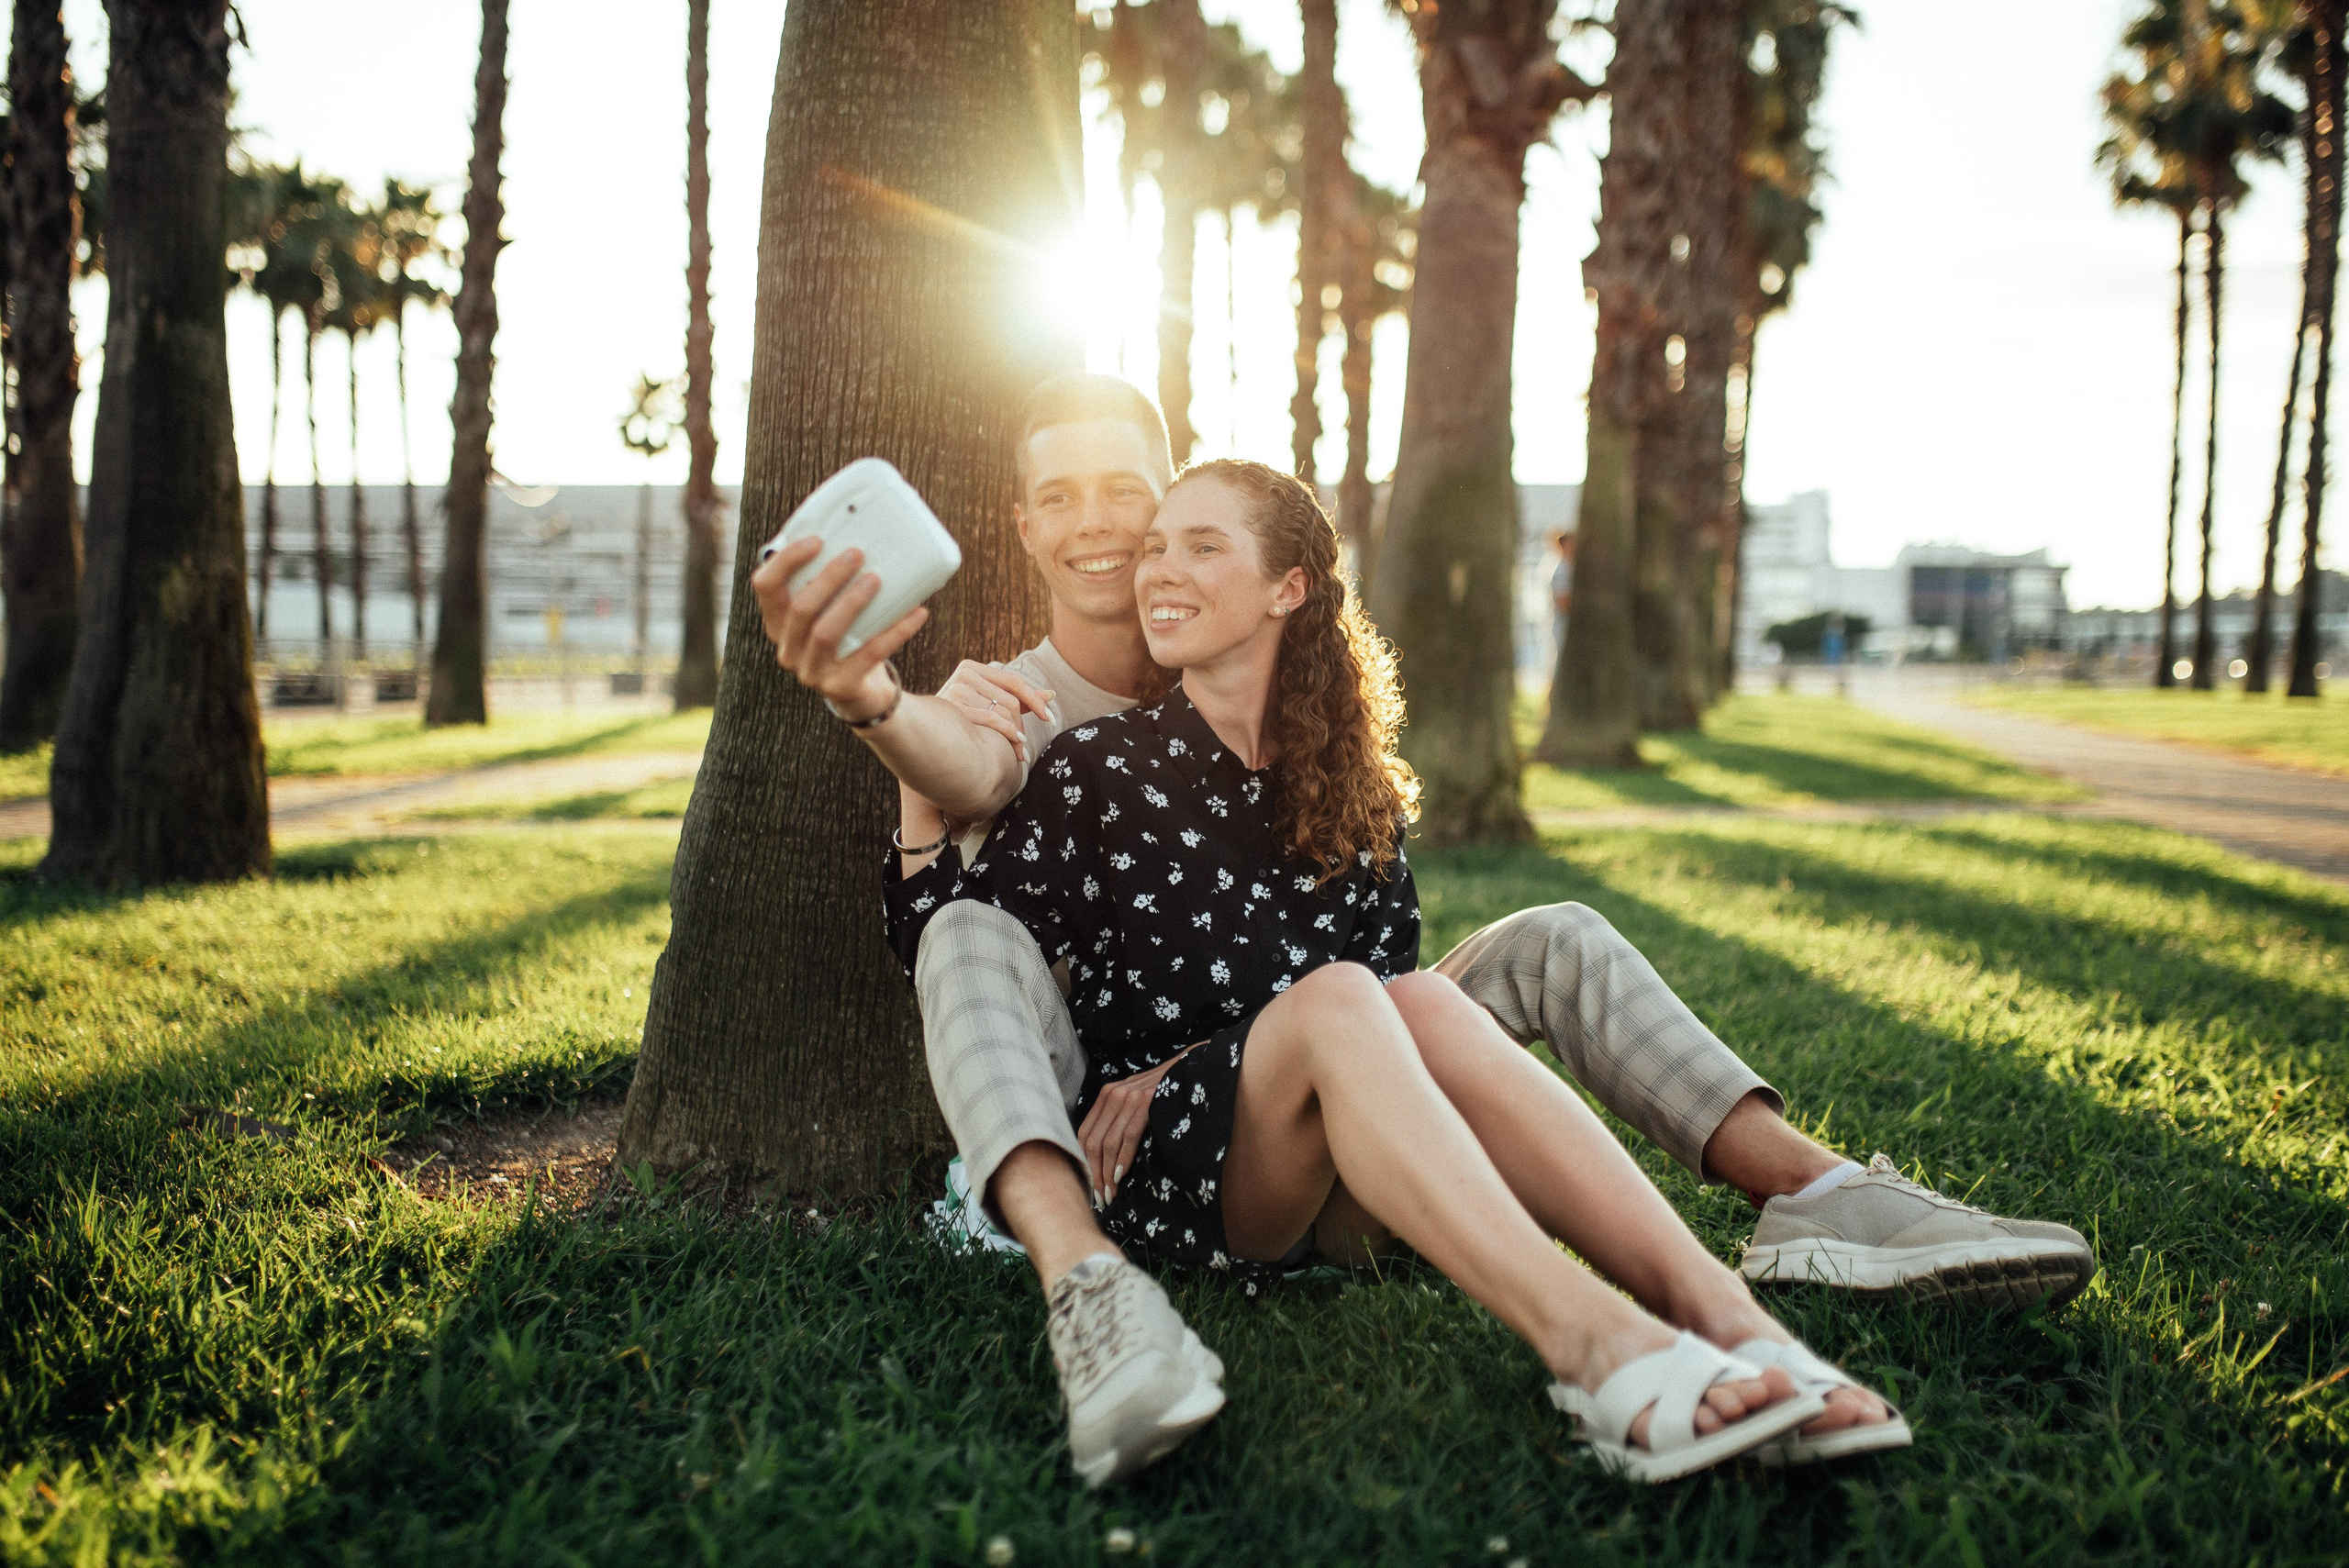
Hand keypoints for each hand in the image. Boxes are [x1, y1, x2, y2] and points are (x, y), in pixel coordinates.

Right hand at [751, 536, 929, 718]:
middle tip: (857, 554)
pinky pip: (868, 656)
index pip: (766, 586)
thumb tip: (859, 535)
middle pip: (799, 609)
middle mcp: (788, 648)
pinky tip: (916, 613)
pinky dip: (894, 632)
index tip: (817, 539)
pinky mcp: (839, 688)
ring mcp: (810, 672)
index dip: (787, 561)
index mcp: (778, 622)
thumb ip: (829, 582)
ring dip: (851, 603)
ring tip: (876, 580)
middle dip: (828, 578)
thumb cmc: (846, 639)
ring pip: (825, 634)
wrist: (862, 692)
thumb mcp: (830, 611)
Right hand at [935, 660, 1056, 762]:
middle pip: (1010, 699)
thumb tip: (1051, 695)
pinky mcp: (953, 705)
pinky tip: (1015, 749)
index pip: (1013, 681)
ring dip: (1017, 735)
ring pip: (1003, 711)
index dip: (1035, 700)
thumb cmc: (959, 722)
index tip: (1050, 719)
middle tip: (1028, 745)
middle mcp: (964, 674)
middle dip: (1024, 724)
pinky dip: (1008, 734)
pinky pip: (992, 719)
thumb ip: (1018, 699)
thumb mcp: (988, 705)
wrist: (924, 739)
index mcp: (972, 668)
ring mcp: (957, 688)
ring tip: (1022, 753)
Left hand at [1076, 1044, 1198, 1208]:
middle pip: (1093, 1142)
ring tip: (1111, 1193)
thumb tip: (1103, 1157)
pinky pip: (1129, 1136)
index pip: (1084, 1134)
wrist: (1187, 1066)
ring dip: (1107, 1173)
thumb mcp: (1133, 1100)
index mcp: (1105, 1096)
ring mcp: (1129, 1097)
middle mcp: (1112, 1095)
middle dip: (1095, 1174)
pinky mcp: (1146, 1101)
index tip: (1091, 1186)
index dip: (1084, 1163)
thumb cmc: (1161, 1090)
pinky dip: (1123, 1158)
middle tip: (1100, 1197)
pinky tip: (1121, 1175)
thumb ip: (1117, 1119)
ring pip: (1108, 1143)